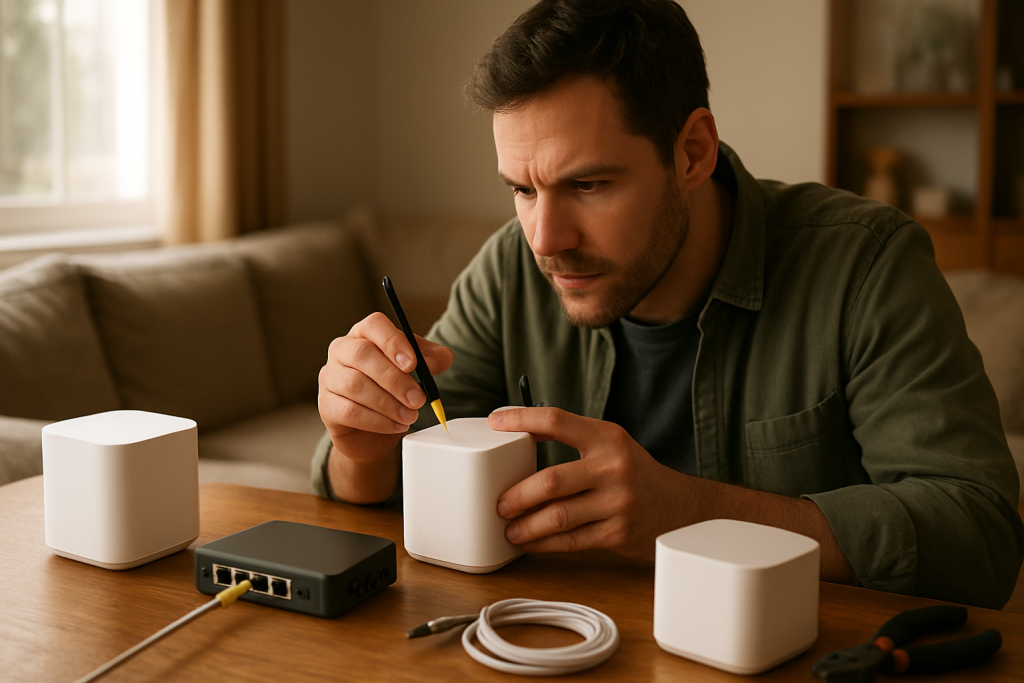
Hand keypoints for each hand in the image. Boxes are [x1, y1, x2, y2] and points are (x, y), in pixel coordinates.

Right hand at [318, 311, 453, 467]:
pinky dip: (378, 421)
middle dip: (394, 379)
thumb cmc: (392, 390)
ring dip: (388, 403)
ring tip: (411, 416)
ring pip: (355, 385)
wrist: (372, 430)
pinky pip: (349, 411)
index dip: (393, 342)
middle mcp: (342, 350)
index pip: (374, 325)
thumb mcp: (416, 371)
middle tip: (419, 398)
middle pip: (362, 354)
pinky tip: (396, 425)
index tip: (412, 363)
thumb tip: (444, 358)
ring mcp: (330, 377)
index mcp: (364, 334)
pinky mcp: (326, 405)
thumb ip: (431, 360)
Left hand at [488, 407, 691, 559]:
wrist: (682, 508)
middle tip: (500, 503)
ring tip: (509, 529)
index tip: (496, 421)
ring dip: (526, 526)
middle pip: (551, 480)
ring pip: (558, 517)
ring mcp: (617, 503)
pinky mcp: (618, 534)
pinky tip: (531, 543)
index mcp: (608, 438)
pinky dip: (544, 544)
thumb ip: (574, 438)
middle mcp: (613, 468)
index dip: (522, 418)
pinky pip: (570, 541)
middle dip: (518, 495)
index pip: (558, 421)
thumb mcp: (611, 445)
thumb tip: (521, 434)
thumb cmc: (636, 474)